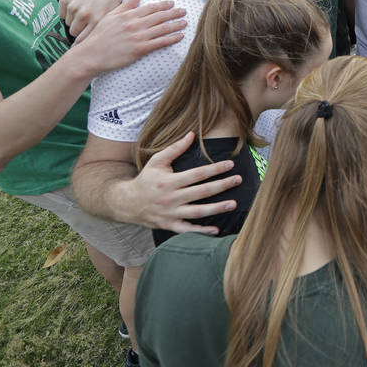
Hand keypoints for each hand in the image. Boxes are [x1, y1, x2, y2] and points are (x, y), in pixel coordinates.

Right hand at [59, 0, 125, 42]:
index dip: (81, 44)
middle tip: (85, 25)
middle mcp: (84, 14)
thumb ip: (103, 33)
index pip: (82, 40)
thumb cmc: (111, 2)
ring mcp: (73, 6)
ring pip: (68, 23)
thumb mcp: (113, 18)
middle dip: (78, 30)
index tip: (80, 48)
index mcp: (96, 21)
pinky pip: (62, 14)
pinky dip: (67, 12)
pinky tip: (78, 7)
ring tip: (84, 13)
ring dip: (74, 20)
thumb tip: (94, 51)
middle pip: (73, 32)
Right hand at [72, 0, 186, 73]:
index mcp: (127, 15)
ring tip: (185, 22)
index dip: (163, 5)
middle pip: (159, 17)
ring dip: (175, 25)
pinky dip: (172, 39)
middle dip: (173, 13)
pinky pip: (160, 43)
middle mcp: (134, 24)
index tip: (172, 3)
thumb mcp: (110, 16)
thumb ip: (125, 6)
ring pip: (162, 29)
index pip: (150, 8)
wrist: (91, 55)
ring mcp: (138, 37)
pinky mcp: (140, 49)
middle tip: (184, 11)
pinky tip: (180, 36)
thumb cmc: (99, 36)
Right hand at [125, 132, 241, 232]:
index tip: (230, 164)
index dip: (215, 169)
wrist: (127, 203)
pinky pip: (187, 230)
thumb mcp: (156, 161)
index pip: (197, 174)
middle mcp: (171, 198)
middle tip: (239, 180)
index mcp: (169, 181)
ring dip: (217, 208)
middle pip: (202, 192)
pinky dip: (201, 231)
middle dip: (222, 185)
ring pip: (198, 212)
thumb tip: (192, 134)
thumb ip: (175, 148)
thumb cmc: (146, 179)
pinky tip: (216, 230)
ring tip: (234, 203)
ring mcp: (171, 213)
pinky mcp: (170, 225)